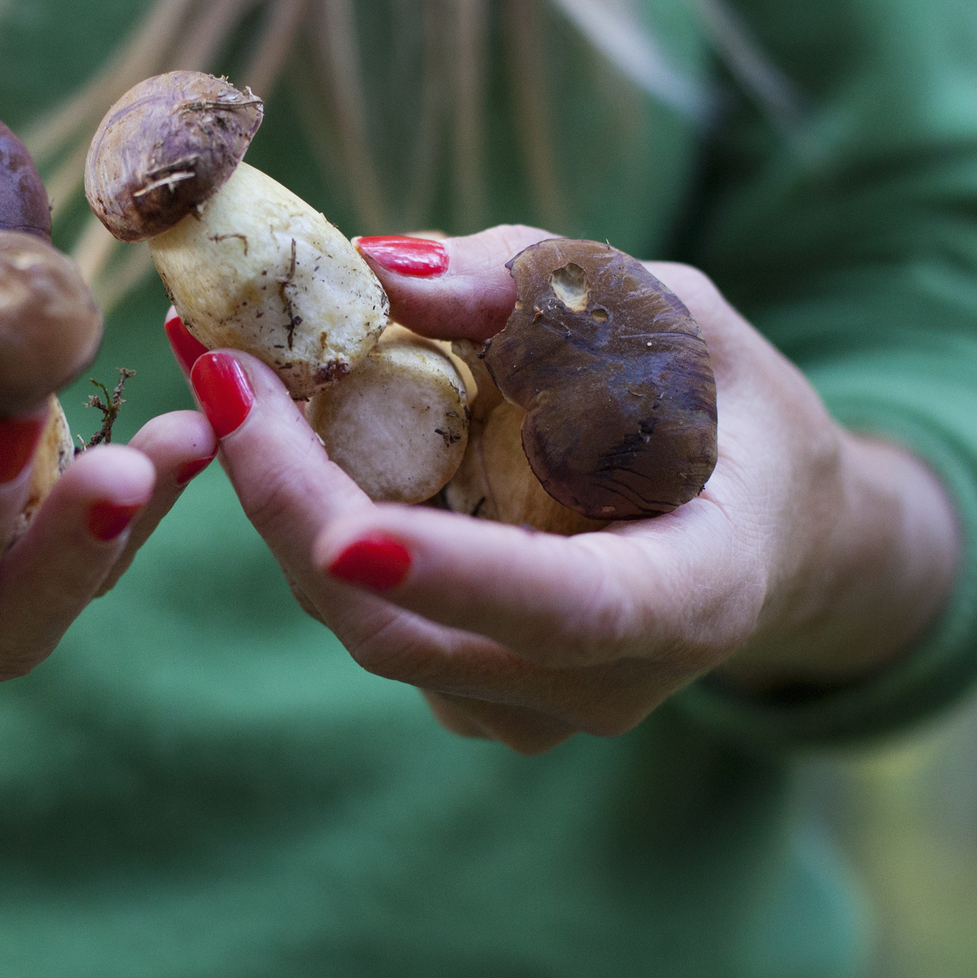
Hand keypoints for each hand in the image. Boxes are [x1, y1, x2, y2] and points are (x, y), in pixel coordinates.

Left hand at [174, 227, 960, 754]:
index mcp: (692, 596)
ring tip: (222, 369)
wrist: (755, 523)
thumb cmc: (721, 401)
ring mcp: (525, 707)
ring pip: (361, 623)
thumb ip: (537, 289)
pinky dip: (304, 519)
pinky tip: (271, 425)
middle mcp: (602, 685)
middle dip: (293, 503)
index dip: (452, 575)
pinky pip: (361, 613)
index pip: (566, 610)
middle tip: (221, 371)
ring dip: (276, 499)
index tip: (341, 534)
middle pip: (408, 631)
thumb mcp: (669, 310)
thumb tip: (378, 269)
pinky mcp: (466, 692)